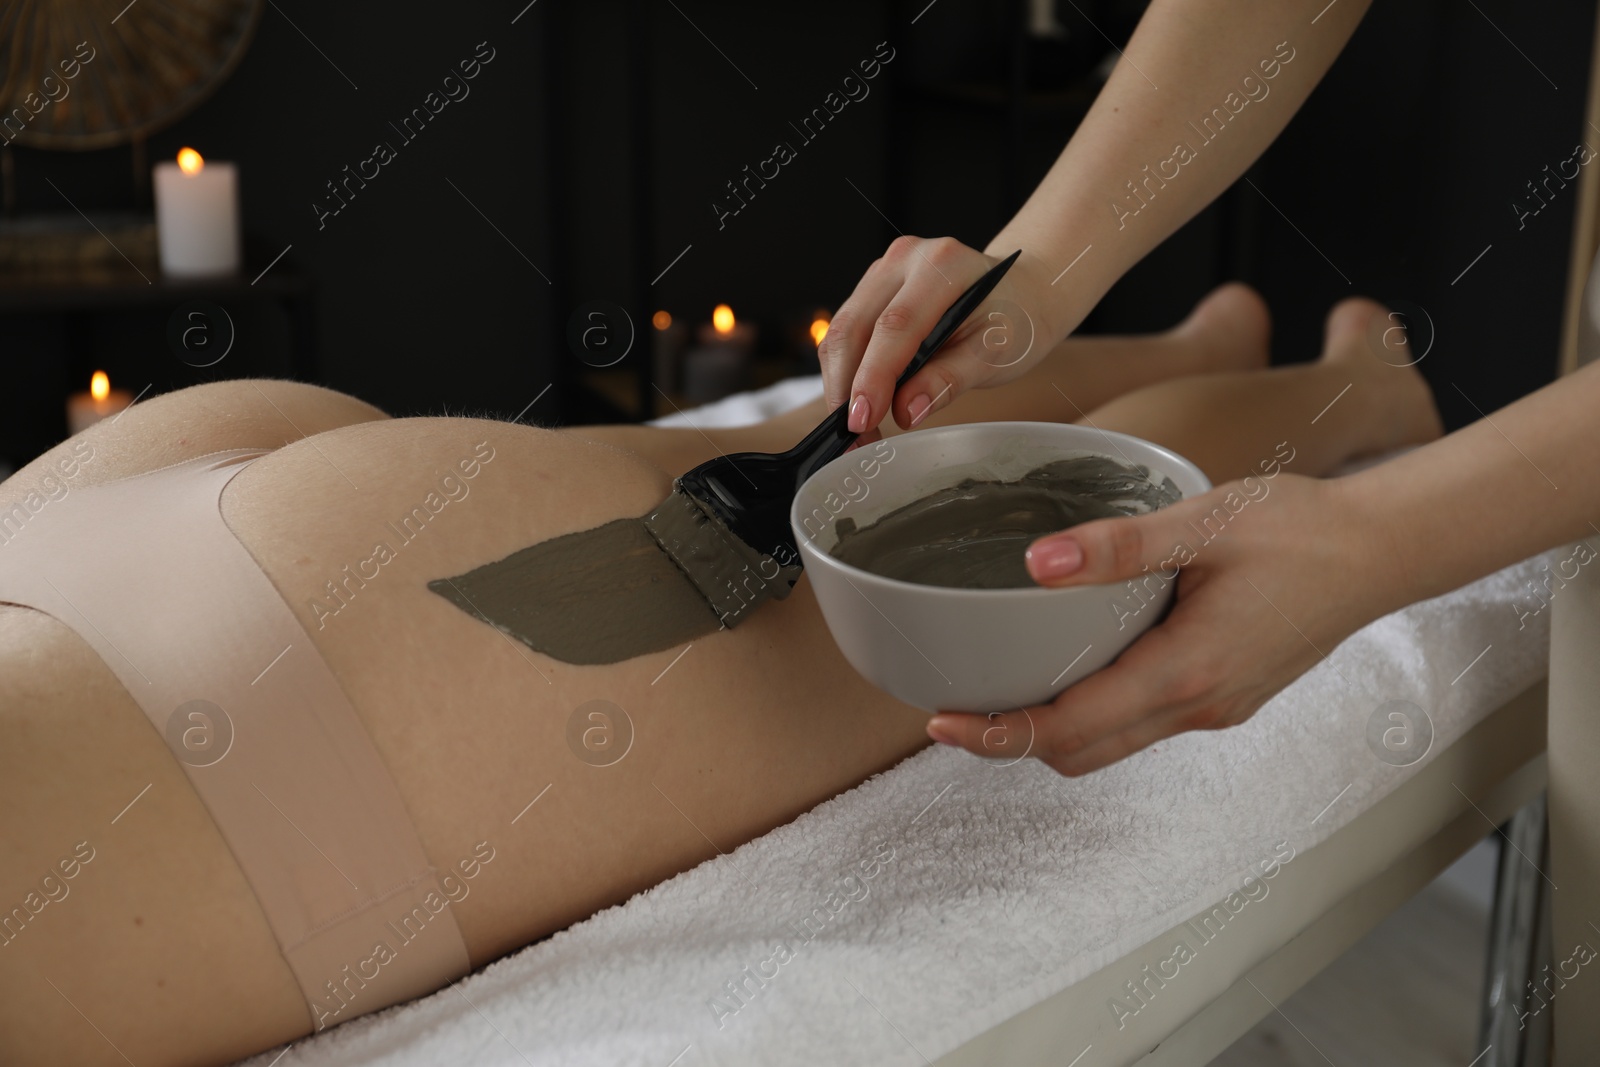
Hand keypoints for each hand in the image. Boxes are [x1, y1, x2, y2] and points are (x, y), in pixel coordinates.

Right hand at [819, 236, 1056, 433]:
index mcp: (943, 266)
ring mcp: (884, 271)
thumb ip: (950, 379)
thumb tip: (906, 410)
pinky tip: (859, 402)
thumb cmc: (1016, 320)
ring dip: (840, 384)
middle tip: (855, 436)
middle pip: (854, 326)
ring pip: (841, 331)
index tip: (863, 420)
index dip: (873, 377)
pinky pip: (846, 332)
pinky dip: (846, 372)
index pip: (895, 326)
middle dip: (845, 388)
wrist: (1021, 293)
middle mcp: (906, 259)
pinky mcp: (872, 288)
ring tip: (857, 428)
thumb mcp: (997, 353)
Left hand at [925, 474, 1405, 774]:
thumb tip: (1035, 563)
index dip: (999, 736)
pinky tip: (1072, 667)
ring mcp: (1214, 708)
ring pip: (1112, 744)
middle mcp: (1198, 707)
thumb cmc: (1302, 529)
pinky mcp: (1224, 695)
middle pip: (1081, 753)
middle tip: (956, 710)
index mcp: (1187, 672)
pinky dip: (1094, 712)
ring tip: (999, 690)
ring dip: (1053, 731)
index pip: (1069, 730)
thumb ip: (1118, 545)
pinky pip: (1142, 722)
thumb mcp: (1204, 522)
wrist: (1382, 549)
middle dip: (1013, 741)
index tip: (943, 723)